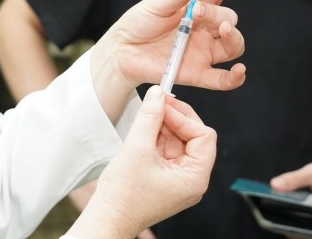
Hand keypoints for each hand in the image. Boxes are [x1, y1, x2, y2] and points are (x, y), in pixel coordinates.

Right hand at [66, 85, 214, 237]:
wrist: (108, 217)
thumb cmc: (124, 196)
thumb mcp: (137, 148)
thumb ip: (150, 117)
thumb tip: (158, 94)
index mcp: (195, 179)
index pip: (203, 137)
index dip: (185, 117)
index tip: (165, 104)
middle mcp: (191, 180)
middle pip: (193, 137)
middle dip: (175, 119)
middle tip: (157, 103)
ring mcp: (178, 178)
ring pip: (178, 140)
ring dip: (164, 125)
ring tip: (147, 115)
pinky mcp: (165, 176)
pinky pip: (167, 148)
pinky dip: (156, 135)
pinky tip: (144, 128)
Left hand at [90, 0, 245, 116]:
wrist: (121, 50)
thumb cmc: (138, 24)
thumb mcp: (156, 5)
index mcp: (196, 8)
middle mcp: (205, 29)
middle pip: (227, 20)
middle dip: (217, 13)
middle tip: (197, 10)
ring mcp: (203, 51)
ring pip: (232, 46)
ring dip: (234, 37)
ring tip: (223, 29)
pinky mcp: (197, 73)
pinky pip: (222, 79)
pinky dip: (235, 77)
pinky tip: (239, 70)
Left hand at [270, 160, 311, 238]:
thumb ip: (295, 179)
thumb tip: (274, 185)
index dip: (294, 228)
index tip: (277, 222)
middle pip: (311, 235)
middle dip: (292, 228)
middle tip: (273, 218)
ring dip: (296, 228)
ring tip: (278, 218)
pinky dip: (301, 226)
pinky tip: (288, 218)